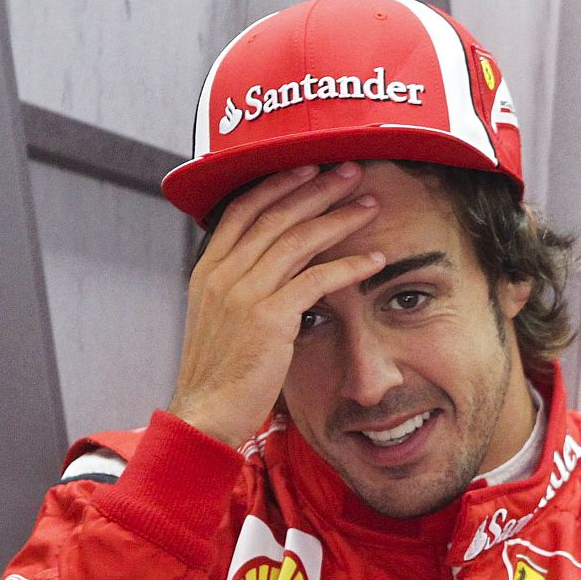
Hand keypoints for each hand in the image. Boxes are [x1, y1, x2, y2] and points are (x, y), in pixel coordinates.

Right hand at [169, 163, 384, 447]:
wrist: (206, 411)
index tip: (311, 168)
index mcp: (207, 268)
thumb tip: (265, 264)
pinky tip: (374, 260)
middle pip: (277, 214)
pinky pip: (318, 280)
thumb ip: (237, 285)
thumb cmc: (220, 371)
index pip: (245, 208)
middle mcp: (223, 273)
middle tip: (352, 172)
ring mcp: (244, 293)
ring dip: (340, 218)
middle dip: (318, 188)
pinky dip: (349, 265)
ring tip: (370, 206)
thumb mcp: (218, 317)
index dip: (280, 184)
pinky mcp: (269, 317)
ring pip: (299, 239)